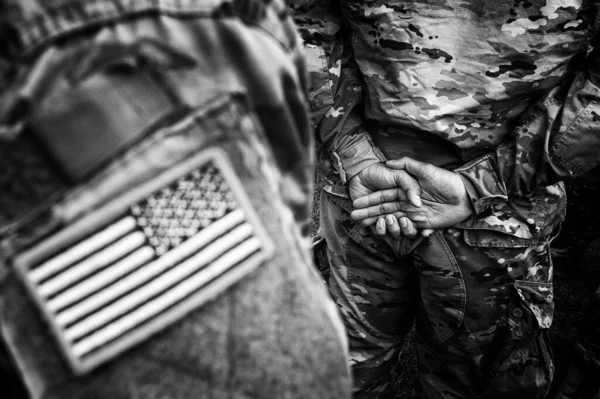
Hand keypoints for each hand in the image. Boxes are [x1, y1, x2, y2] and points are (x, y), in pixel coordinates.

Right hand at [351, 157, 472, 229]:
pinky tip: (389, 234)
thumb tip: (388, 161)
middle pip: (384, 210)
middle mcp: (407, 203)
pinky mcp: (424, 224)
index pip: (383, 197)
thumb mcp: (426, 169)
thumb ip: (407, 165)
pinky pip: (409, 230)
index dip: (369, 201)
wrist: (466, 196)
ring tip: (372, 227)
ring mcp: (414, 214)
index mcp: (405, 190)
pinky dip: (400, 232)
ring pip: (394, 221)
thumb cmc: (446, 181)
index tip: (355, 205)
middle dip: (368, 214)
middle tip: (354, 217)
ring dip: (382, 224)